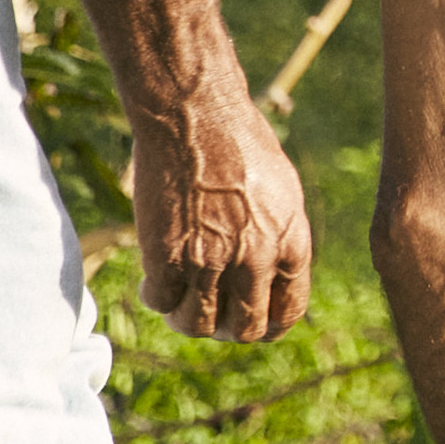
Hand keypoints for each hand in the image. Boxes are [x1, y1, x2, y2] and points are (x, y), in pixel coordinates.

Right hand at [127, 97, 313, 341]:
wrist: (194, 114)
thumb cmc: (238, 142)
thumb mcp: (281, 192)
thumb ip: (280, 236)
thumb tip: (273, 273)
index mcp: (291, 243)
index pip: (289, 312)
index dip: (269, 325)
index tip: (251, 322)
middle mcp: (256, 259)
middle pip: (246, 329)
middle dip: (229, 330)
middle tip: (211, 316)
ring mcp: (210, 260)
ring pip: (199, 324)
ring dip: (188, 320)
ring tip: (179, 302)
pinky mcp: (167, 256)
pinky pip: (161, 302)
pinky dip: (155, 297)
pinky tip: (153, 280)